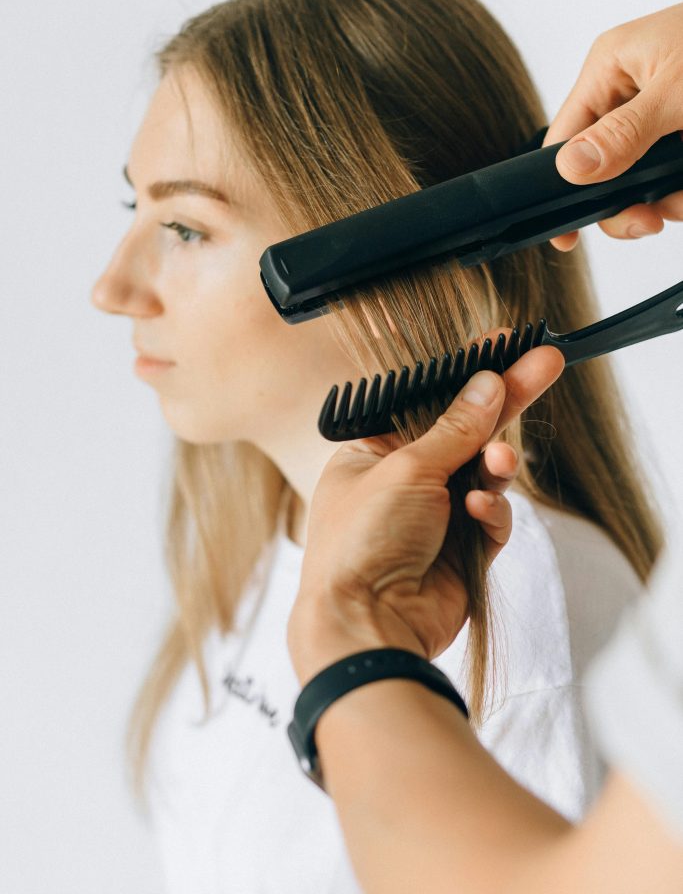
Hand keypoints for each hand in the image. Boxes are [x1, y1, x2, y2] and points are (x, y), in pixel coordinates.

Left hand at [288, 345, 564, 684]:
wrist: (369, 625)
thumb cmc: (361, 541)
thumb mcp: (407, 470)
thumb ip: (454, 429)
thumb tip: (487, 383)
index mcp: (374, 452)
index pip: (428, 402)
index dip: (466, 374)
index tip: (503, 345)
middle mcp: (406, 479)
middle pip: (466, 430)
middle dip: (506, 400)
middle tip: (546, 362)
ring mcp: (436, 515)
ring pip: (486, 473)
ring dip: (495, 466)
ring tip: (496, 464)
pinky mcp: (463, 550)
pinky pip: (493, 516)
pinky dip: (492, 512)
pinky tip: (479, 512)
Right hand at [544, 2, 682, 250]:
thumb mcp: (680, 93)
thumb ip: (624, 134)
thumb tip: (571, 168)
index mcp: (613, 66)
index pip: (565, 136)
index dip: (563, 186)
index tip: (568, 236)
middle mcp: (631, 89)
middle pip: (602, 167)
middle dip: (628, 200)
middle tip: (652, 220)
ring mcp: (663, 113)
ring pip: (643, 179)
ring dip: (669, 198)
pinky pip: (673, 176)